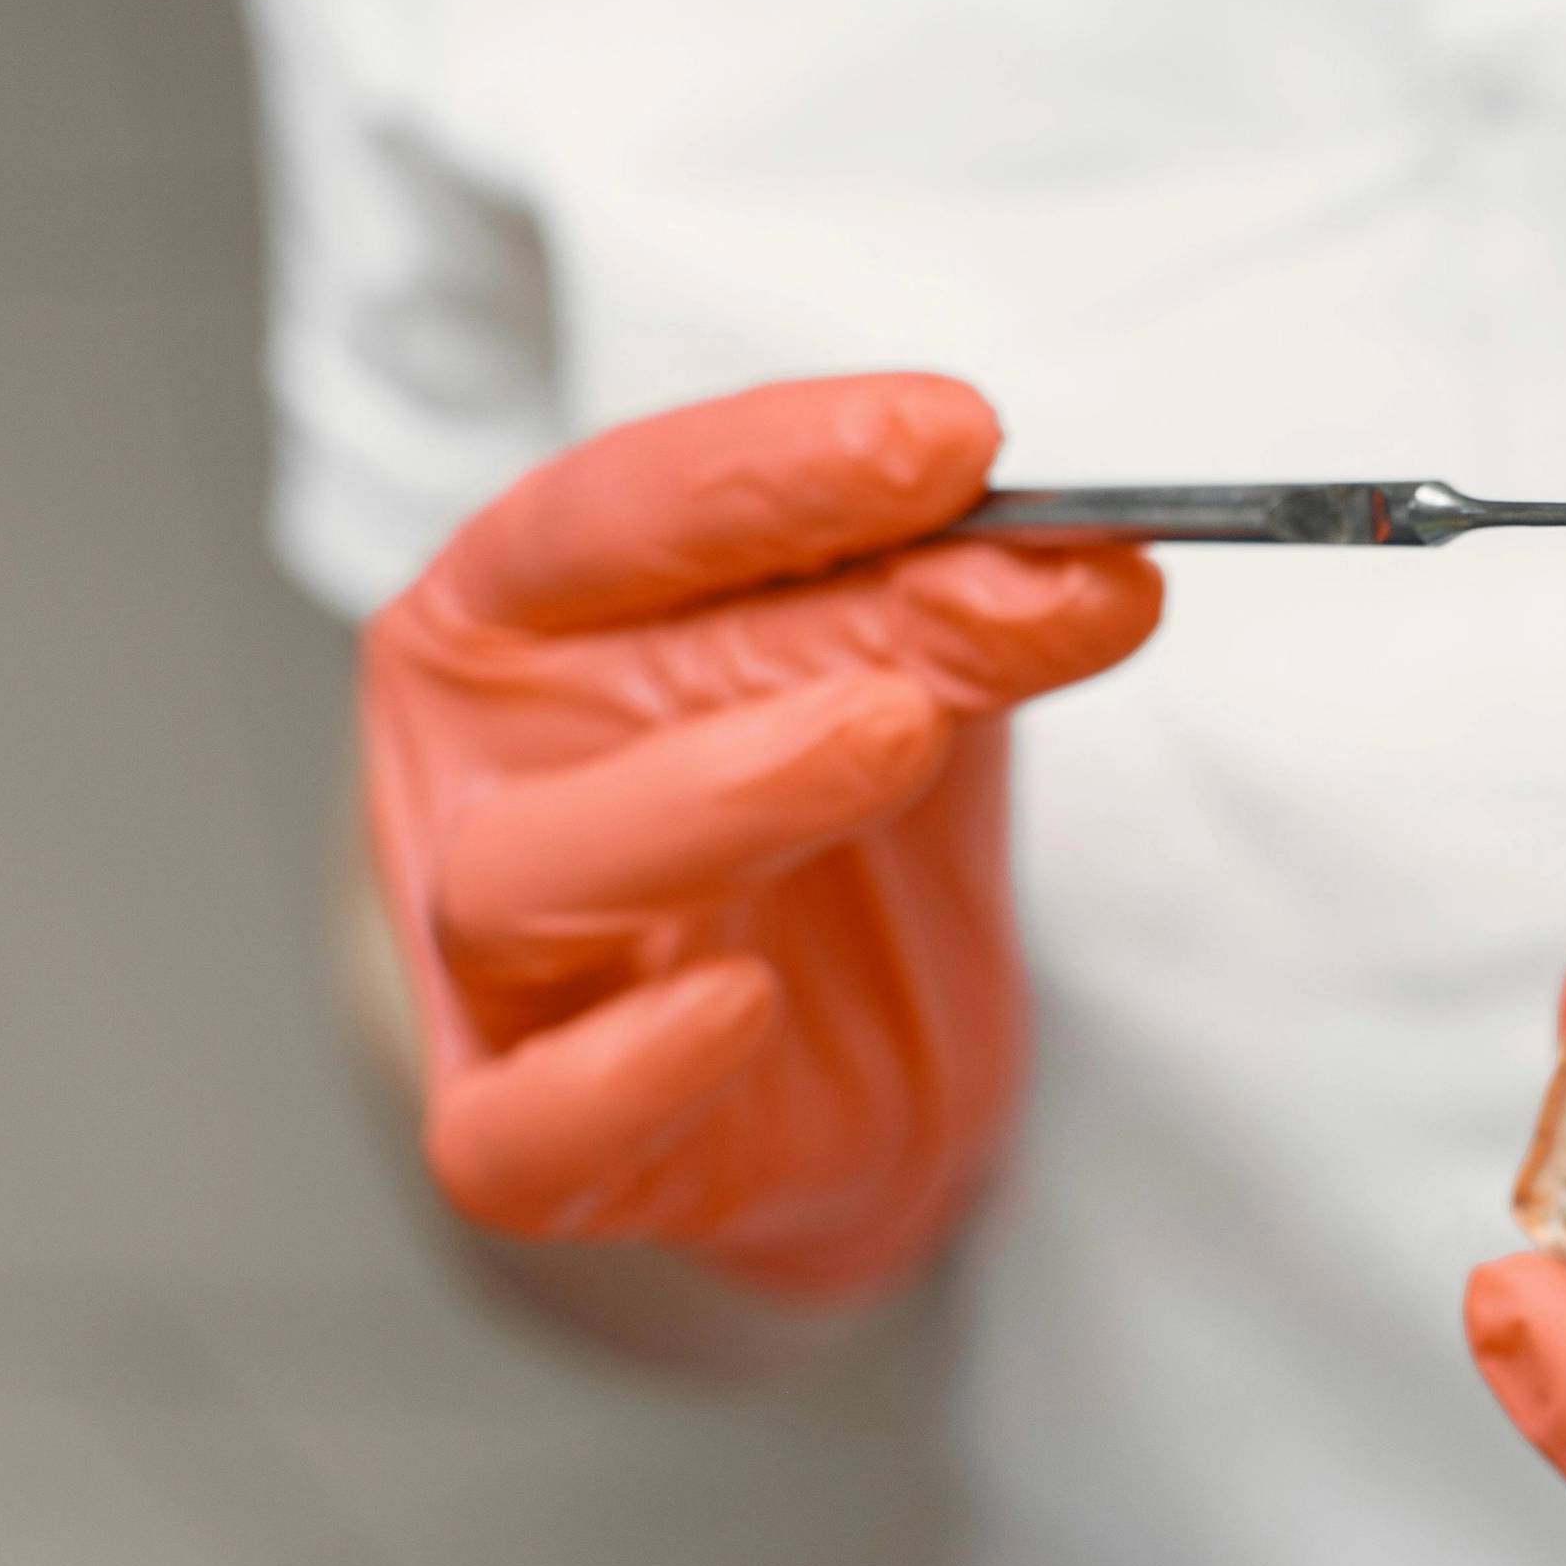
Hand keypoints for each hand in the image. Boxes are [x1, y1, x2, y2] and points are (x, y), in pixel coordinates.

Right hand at [359, 374, 1160, 1303]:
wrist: (838, 1063)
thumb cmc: (829, 828)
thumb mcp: (912, 687)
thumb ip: (967, 619)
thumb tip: (1088, 562)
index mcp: (527, 615)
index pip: (621, 509)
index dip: (779, 463)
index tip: (959, 434)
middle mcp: (477, 768)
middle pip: (585, 674)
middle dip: (788, 623)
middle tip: (977, 592)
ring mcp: (482, 959)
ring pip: (528, 879)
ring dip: (719, 799)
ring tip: (892, 736)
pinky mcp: (519, 1132)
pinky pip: (526, 1121)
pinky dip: (624, 1069)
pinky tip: (737, 1006)